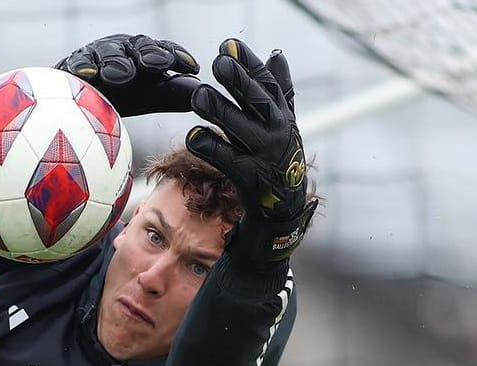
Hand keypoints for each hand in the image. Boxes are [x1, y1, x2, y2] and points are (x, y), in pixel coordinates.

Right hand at [56, 34, 200, 116]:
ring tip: (122, 76)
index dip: (177, 56)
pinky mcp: (71, 66)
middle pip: (137, 47)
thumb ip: (171, 94)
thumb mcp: (146, 96)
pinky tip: (88, 76)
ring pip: (108, 54)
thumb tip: (201, 94)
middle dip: (149, 55)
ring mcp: (95, 55)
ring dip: (116, 63)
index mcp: (141, 54)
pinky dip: (82, 69)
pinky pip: (76, 66)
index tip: (192, 67)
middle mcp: (120, 49)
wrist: (72, 100)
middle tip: (158, 66)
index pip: (163, 51)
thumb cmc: (114, 96)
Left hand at [187, 40, 316, 264]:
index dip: (250, 64)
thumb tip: (276, 53)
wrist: (283, 209)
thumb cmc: (277, 158)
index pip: (268, 84)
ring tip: (199, 96)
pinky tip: (193, 136)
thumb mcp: (284, 123)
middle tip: (218, 63)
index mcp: (283, 116)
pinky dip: (210, 148)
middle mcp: (277, 133)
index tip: (229, 44)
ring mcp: (264, 156)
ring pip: (240, 129)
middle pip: (257, 102)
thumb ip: (280, 90)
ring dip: (219, 112)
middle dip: (239, 82)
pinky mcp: (251, 179)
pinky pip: (227, 161)